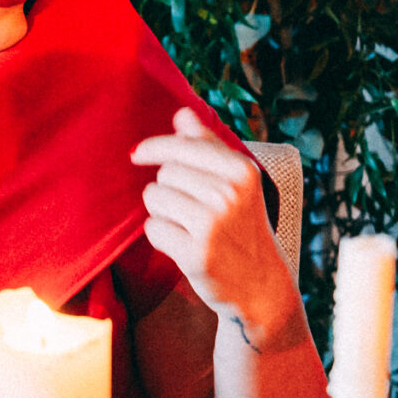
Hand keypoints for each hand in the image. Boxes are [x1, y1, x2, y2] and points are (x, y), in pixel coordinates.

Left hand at [131, 110, 300, 351]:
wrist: (260, 285)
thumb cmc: (242, 228)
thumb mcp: (236, 184)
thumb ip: (208, 146)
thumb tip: (182, 113)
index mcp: (242, 171)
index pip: (181, 146)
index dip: (154, 148)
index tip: (137, 154)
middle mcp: (230, 193)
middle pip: (165, 174)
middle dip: (167, 189)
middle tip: (188, 210)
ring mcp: (213, 224)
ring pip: (154, 199)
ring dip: (162, 212)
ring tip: (188, 227)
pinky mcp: (196, 253)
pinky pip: (153, 229)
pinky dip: (161, 237)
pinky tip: (184, 245)